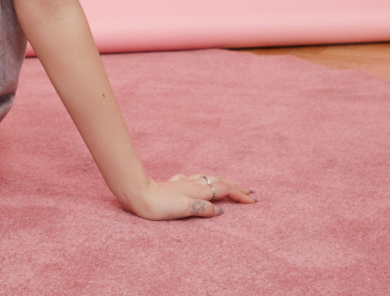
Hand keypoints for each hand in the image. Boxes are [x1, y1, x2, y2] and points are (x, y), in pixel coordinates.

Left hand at [125, 173, 255, 220]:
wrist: (137, 194)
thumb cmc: (159, 205)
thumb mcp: (184, 209)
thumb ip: (203, 209)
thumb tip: (220, 211)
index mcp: (199, 190)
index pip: (225, 190)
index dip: (240, 195)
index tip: (253, 202)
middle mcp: (193, 183)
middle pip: (219, 182)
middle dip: (235, 187)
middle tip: (249, 192)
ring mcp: (183, 183)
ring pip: (207, 179)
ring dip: (221, 182)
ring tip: (229, 185)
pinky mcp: (173, 185)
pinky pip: (193, 180)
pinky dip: (202, 181)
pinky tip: (197, 182)